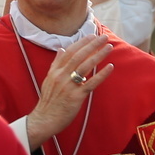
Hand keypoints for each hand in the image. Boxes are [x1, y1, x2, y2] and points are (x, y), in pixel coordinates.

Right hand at [28, 34, 115, 148]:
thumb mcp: (49, 79)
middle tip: (103, 37)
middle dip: (92, 45)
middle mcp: (61, 76)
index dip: (81, 43)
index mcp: (55, 71)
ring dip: (98, 55)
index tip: (91, 36)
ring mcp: (68, 86)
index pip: (69, 52)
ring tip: (109, 48)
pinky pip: (91, 83)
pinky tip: (110, 67)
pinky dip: (101, 74)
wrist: (44, 119)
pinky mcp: (76, 96)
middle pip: (79, 56)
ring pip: (85, 66)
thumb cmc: (48, 101)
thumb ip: (56, 64)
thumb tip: (61, 49)